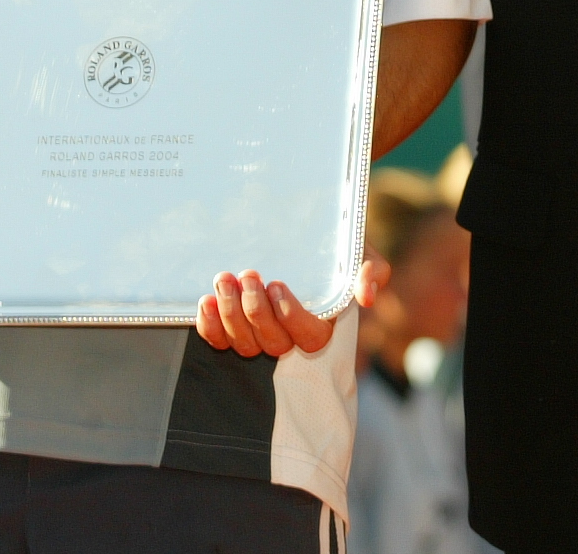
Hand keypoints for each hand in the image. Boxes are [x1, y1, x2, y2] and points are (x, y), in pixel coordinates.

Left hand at [194, 255, 387, 357]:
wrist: (305, 233)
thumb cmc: (336, 245)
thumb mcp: (358, 251)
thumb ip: (372, 269)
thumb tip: (367, 297)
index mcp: (324, 323)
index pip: (311, 338)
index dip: (291, 317)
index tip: (278, 284)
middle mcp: (291, 334)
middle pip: (273, 343)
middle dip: (255, 312)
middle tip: (248, 275)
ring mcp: (260, 333)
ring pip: (245, 345)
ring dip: (231, 316)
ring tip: (224, 280)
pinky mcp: (235, 327)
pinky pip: (220, 341)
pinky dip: (210, 327)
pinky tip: (206, 301)